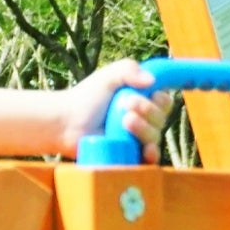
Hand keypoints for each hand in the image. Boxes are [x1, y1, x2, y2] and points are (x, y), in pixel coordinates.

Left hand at [59, 61, 175, 162]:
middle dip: (148, 110)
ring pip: (155, 137)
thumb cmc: (86, 98)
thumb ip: (128, 69)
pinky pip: (148, 160)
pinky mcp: (128, 156)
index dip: (160, 99)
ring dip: (143, 128)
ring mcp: (136, 140)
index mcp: (143, 101)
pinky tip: (145, 149)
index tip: (147, 92)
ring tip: (124, 122)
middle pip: (161, 119)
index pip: (165, 102)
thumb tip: (152, 81)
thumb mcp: (108, 77)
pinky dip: (151, 154)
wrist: (65, 122)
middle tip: (125, 104)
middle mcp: (143, 121)